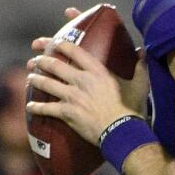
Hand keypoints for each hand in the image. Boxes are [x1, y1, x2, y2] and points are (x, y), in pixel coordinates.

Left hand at [26, 8, 149, 144]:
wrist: (122, 132)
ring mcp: (73, 96)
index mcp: (98, 71)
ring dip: (36, 79)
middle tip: (35, 59)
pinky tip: (30, 106)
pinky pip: (47, 108)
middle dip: (42, 60)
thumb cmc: (132, 109)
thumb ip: (140, 67)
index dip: (61, 44)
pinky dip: (37, 107)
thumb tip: (144, 51)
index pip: (75, 51)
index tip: (53, 42)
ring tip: (30, 77)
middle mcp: (82, 80)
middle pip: (56, 65)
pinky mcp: (68, 113)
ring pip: (48, 84)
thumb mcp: (139, 85)